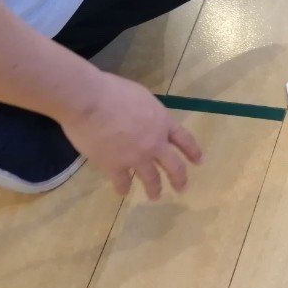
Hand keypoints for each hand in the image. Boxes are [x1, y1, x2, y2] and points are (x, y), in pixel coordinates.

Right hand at [59, 71, 202, 198]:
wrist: (87, 100)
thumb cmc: (111, 90)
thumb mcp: (141, 96)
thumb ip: (149, 112)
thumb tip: (146, 119)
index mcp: (162, 122)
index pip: (184, 139)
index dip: (193, 151)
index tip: (200, 162)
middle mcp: (155, 143)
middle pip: (173, 165)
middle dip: (180, 178)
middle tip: (182, 188)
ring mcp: (136, 157)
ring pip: (151, 179)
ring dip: (154, 189)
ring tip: (155, 196)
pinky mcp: (114, 166)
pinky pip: (122, 182)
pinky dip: (122, 187)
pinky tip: (122, 192)